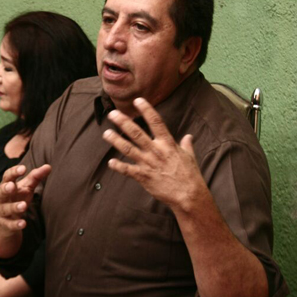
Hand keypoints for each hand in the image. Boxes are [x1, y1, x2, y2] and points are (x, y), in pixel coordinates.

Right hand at [0, 164, 50, 230]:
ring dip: (13, 207)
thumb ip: (35, 177)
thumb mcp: (26, 187)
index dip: (14, 172)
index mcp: (6, 185)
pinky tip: (23, 223)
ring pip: (5, 209)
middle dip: (5, 188)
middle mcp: (1, 198)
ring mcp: (1, 211)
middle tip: (12, 186)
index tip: (23, 168)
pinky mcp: (5, 224)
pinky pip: (9, 224)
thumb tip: (48, 166)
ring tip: (23, 205)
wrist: (2, 221)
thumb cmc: (16, 198)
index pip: (8, 176)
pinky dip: (16, 224)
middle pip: (0, 192)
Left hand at [103, 97, 205, 211]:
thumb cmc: (190, 175)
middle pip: (137, 133)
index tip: (137, 100)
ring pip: (129, 149)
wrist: (189, 195)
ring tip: (106, 133)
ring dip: (116, 141)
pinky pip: (128, 170)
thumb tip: (188, 136)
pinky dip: (119, 166)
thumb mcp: (190, 157)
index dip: (147, 110)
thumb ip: (186, 145)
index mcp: (168, 144)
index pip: (157, 122)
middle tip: (112, 114)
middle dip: (124, 123)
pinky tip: (110, 162)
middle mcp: (156, 151)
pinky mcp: (144, 177)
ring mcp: (149, 164)